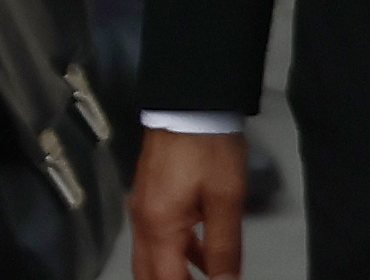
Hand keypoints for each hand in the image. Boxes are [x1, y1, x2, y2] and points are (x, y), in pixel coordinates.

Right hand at [131, 129, 246, 279]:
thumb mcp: (226, 201)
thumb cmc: (207, 150)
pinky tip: (200, 259)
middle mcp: (143, 221)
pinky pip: (156, 239)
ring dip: (172, 275)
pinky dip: (174, 256)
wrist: (188, 106)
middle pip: (147, 275)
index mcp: (160, 226)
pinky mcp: (149, 197)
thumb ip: (224, 249)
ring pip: (149, 258)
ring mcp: (143, 208)